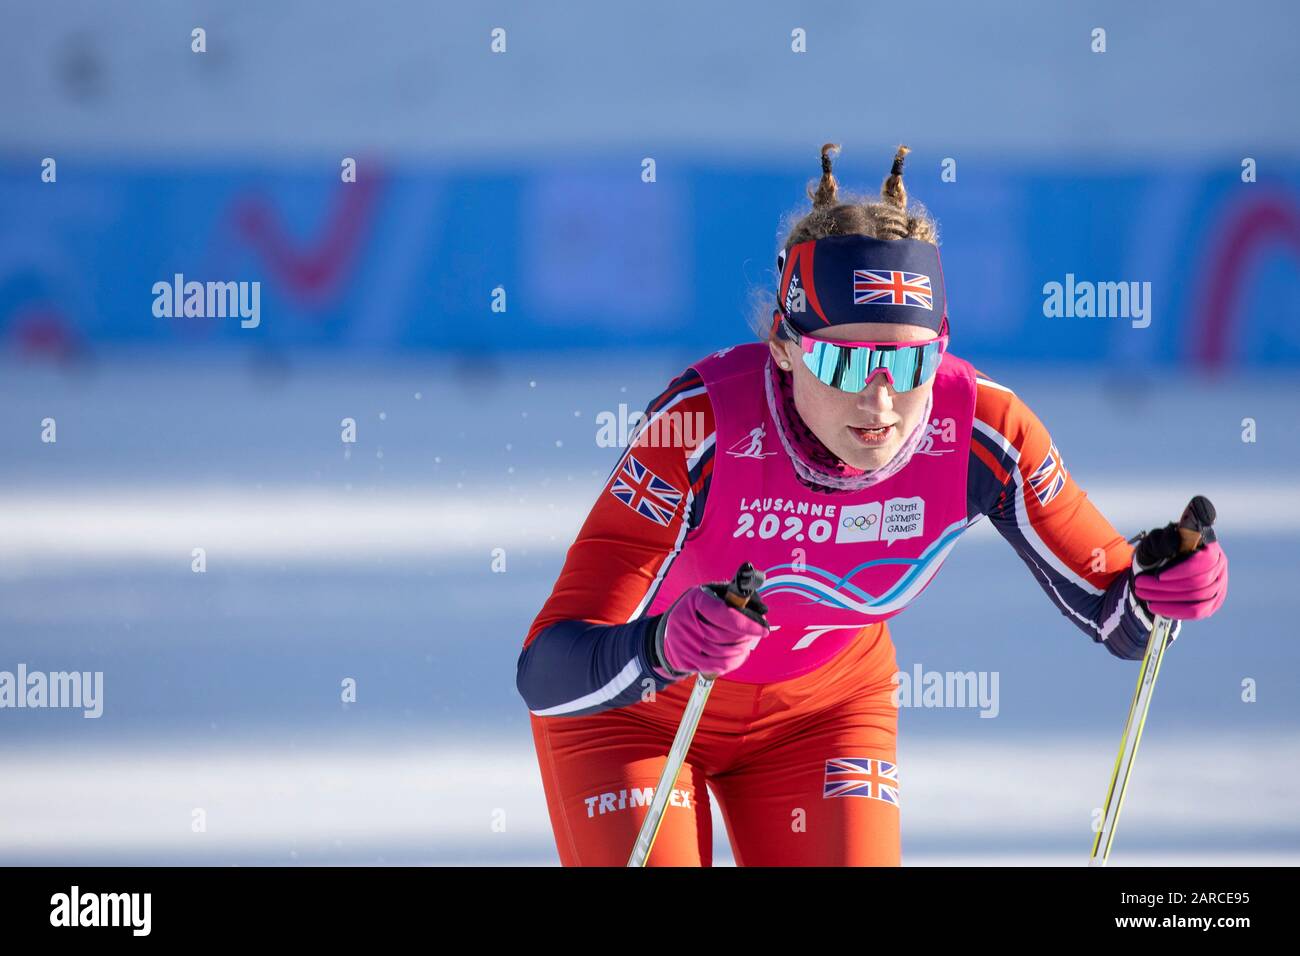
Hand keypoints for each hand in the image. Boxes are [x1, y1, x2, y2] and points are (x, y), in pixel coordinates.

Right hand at [653, 582, 769, 678]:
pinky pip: (718, 666)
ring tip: (747, 642)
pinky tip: (739, 654)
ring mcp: (684, 644)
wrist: (669, 632)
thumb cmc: (699, 610)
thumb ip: (735, 597)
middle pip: (725, 636)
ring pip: (724, 653)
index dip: (746, 623)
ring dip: (742, 649)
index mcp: (695, 601)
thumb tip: (760, 610)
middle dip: (747, 636)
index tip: (763, 629)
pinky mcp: (686, 661)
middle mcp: (686, 622)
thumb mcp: (712, 594)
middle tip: (757, 633)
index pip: (723, 614)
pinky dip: (734, 661)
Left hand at [1132, 538, 1227, 620]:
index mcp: (1209, 546)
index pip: (1205, 562)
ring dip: (1168, 600)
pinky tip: (1157, 608)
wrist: (1160, 565)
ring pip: (1199, 599)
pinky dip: (1178, 612)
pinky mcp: (1213, 601)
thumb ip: (1163, 540)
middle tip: (1140, 585)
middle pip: (1200, 583)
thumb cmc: (1160, 550)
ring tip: (1143, 596)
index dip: (1182, 571)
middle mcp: (1219, 565)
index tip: (1158, 576)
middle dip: (1166, 587)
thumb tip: (1174, 544)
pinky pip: (1200, 611)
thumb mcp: (1156, 541)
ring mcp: (1219, 584)